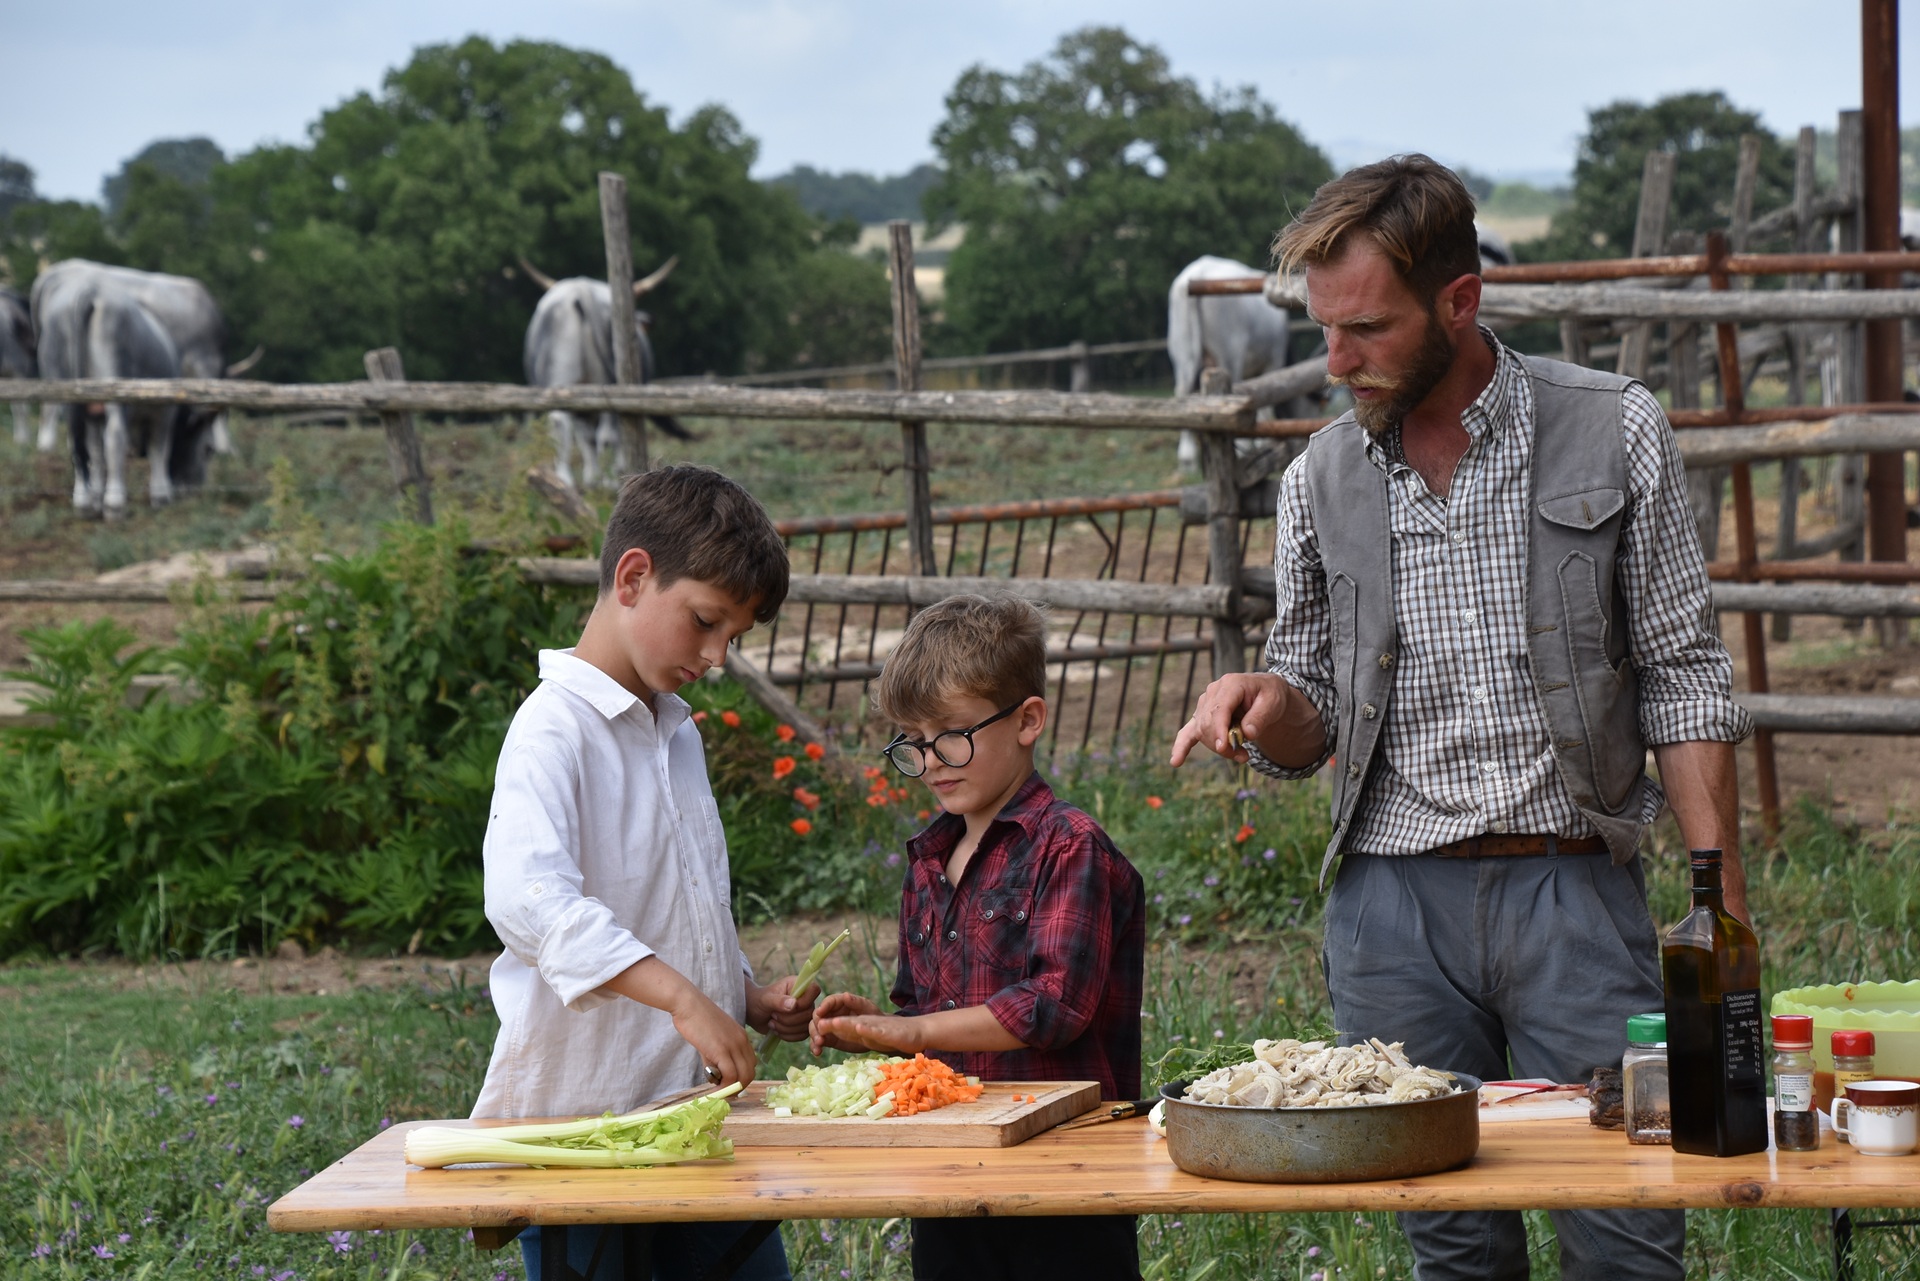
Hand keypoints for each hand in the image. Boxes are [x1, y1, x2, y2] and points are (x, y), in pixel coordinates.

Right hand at [667, 986, 756, 1087]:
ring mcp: (733, 1045)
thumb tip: (715, 1075)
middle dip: (738, 1087)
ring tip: (718, 1094)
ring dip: (731, 1090)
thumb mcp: (713, 1038)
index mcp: (742, 1037)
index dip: (741, 1078)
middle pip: (750, 1073)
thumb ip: (716, 1056)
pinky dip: (724, 1087)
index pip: (751, 1064)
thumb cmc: (696, 1019)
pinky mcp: (721, 1050)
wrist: (688, 1004)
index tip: (729, 1085)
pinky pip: (730, 1076)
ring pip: (743, 1077)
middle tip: (724, 1094)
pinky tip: (714, 1090)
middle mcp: (742, 1041)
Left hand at [746, 974, 817, 1041]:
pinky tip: (777, 1030)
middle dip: (788, 1019)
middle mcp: (805, 998)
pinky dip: (787, 1036)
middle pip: (809, 1013)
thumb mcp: (766, 999)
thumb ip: (779, 1001)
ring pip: (805, 1026)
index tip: (788, 1007)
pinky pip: (802, 1035)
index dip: (804, 1002)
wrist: (754, 1013)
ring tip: (772, 1023)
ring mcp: (805, 1013)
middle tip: (773, 1015)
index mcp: (798, 985)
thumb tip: (794, 1005)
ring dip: (786, 1028)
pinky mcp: (802, 1027)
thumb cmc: (759, 1001)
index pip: (814, 990)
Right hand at [807, 991, 884, 1054]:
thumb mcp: (866, 1008)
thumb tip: (845, 995)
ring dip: (814, 1036)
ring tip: (819, 1044)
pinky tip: (818, 1052)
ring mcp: (828, 1027)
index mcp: (839, 1002)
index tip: (820, 1013)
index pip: (828, 1002)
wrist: (876, 1034)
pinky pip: (818, 1042)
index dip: (823, 1007)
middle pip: (817, 1017)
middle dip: (816, 1025)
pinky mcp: (828, 1039)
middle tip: (820, 1033)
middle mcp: (830, 1013)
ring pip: (815, 1029)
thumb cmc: (872, 1016)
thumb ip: (856, 1002)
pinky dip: (816, 1046)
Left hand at [812, 1012, 921, 1056]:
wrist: (915, 1032)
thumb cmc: (889, 1035)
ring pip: (859, 1023)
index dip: (825, 1030)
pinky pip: (878, 1030)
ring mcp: (878, 1026)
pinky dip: (868, 1029)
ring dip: (845, 1023)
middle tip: (816, 1026)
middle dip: (830, 1024)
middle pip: (845, 1022)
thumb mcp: (865, 1037)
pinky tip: (860, 1027)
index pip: (839, 1025)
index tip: (814, 1042)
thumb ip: (848, 1034)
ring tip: (831, 1023)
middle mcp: (866, 1022)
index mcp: (859, 1025)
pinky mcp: (890, 1032)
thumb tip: (827, 1034)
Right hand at [1170, 672, 1298, 766]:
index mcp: (1231, 684)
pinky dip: (1181, 746)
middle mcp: (1213, 691)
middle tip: (1244, 756)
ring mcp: (1205, 704)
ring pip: (1202, 731)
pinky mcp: (1202, 716)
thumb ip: (1260, 717)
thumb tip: (1247, 734)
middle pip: (1208, 723)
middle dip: (1223, 744)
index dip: (1219, 729)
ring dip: (1218, 748)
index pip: (1219, 709)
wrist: (1265, 693)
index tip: (1223, 747)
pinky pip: (1188, 732)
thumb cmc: (1270, 695)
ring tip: (1241, 755)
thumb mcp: (1274, 702)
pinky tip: (1175, 762)